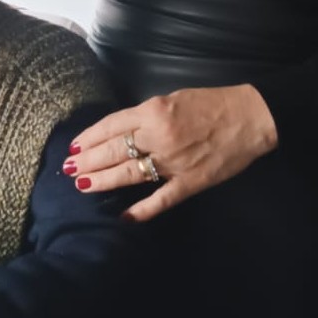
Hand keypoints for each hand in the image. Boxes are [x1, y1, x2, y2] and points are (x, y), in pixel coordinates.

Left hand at [66, 85, 278, 222]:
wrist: (250, 117)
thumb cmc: (211, 103)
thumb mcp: (172, 98)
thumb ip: (146, 115)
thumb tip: (121, 130)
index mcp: (153, 111)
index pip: (111, 126)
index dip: (90, 137)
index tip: (75, 146)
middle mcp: (158, 136)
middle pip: (113, 150)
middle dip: (88, 160)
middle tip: (68, 169)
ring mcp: (172, 162)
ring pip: (129, 174)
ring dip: (103, 180)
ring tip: (82, 185)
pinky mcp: (189, 182)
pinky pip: (161, 199)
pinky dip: (142, 211)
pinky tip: (124, 219)